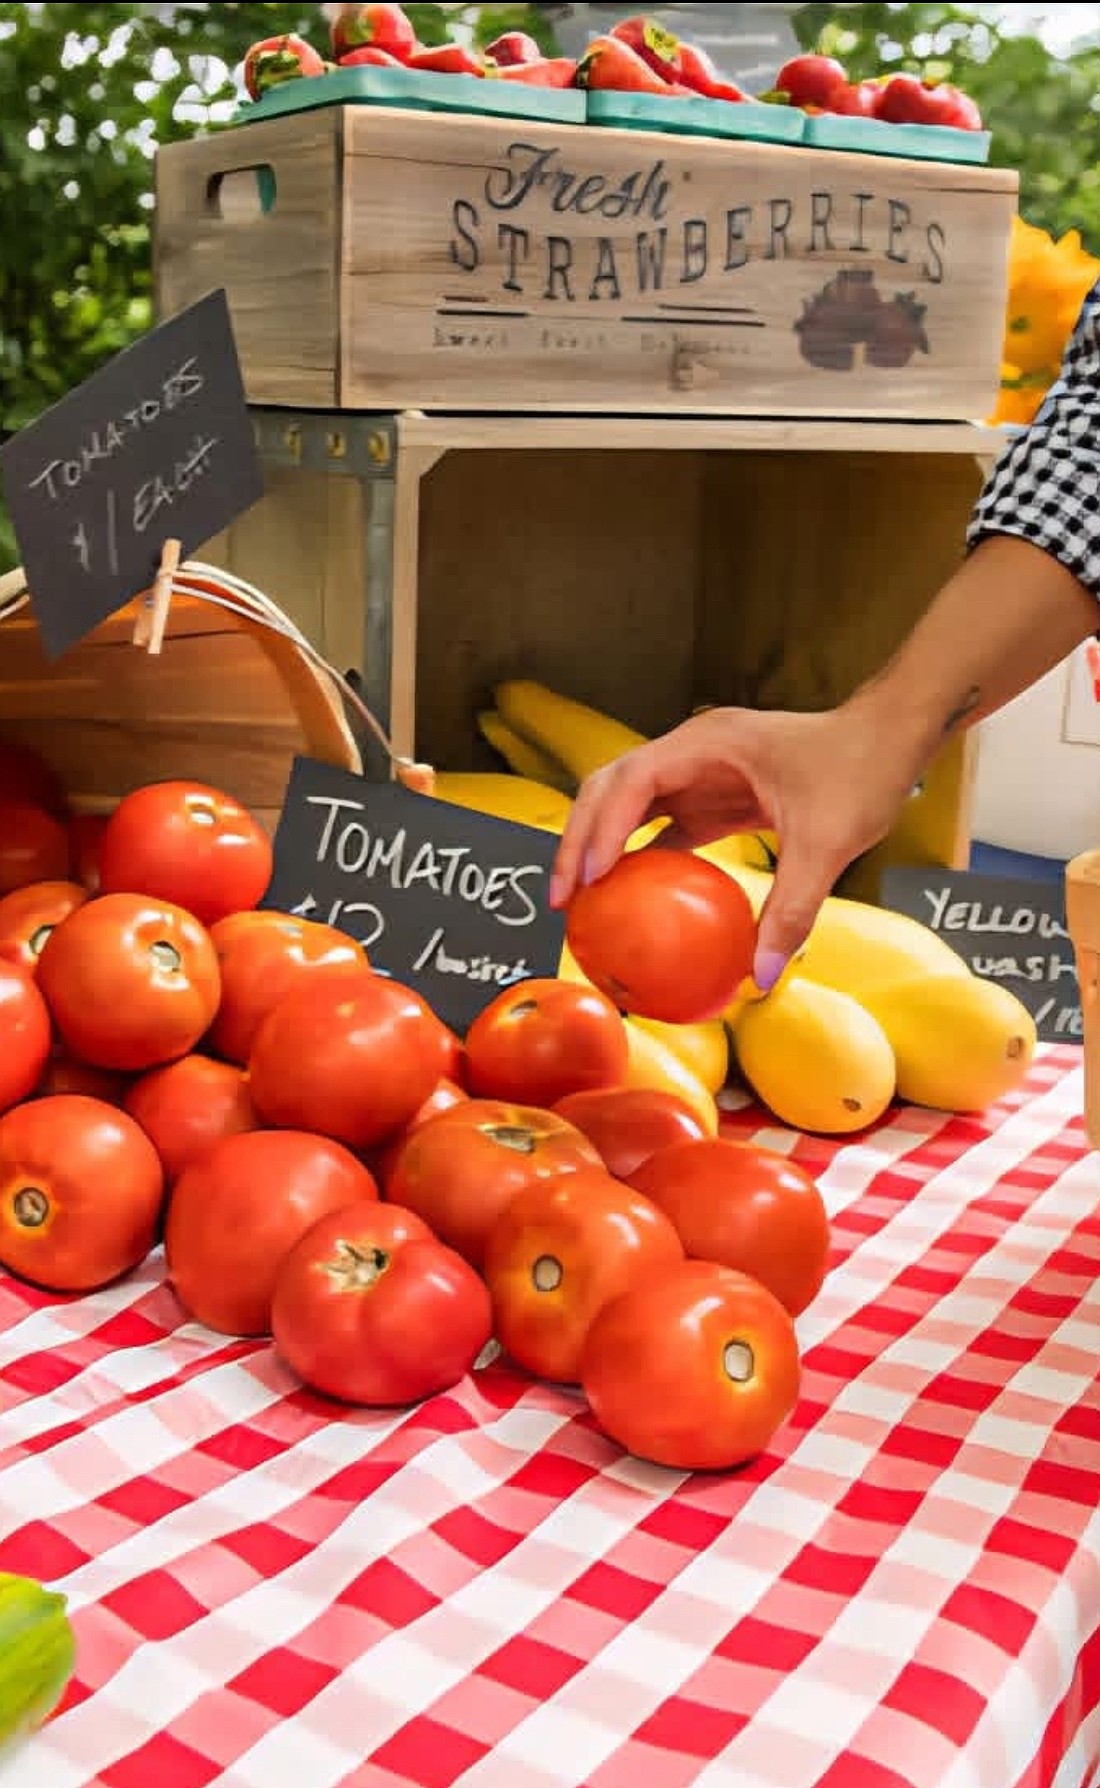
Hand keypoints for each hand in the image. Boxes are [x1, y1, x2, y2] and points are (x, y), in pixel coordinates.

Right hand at [550, 704, 926, 986]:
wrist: (893, 738)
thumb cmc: (863, 771)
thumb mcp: (829, 843)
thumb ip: (791, 909)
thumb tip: (760, 979)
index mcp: (708, 745)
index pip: (632, 781)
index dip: (602, 828)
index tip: (589, 878)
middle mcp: (692, 752)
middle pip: (610, 789)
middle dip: (577, 839)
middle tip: (563, 901)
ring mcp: (699, 772)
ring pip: (626, 805)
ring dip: (599, 848)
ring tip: (580, 905)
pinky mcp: (713, 796)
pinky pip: (662, 828)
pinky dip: (639, 861)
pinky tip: (630, 905)